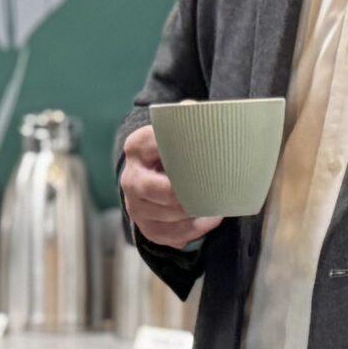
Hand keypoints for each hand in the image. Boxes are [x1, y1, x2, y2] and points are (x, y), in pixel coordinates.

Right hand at [119, 122, 222, 250]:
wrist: (157, 170)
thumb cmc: (175, 147)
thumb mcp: (178, 125)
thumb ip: (189, 115)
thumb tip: (204, 113)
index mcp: (137, 147)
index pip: (155, 149)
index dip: (181, 156)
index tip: (203, 159)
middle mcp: (130, 177)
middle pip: (159, 190)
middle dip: (187, 194)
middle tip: (212, 191)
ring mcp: (135, 204)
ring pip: (165, 215)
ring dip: (193, 213)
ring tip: (217, 207)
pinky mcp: (144, 225)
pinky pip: (167, 235)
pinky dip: (191, 231)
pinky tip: (208, 221)